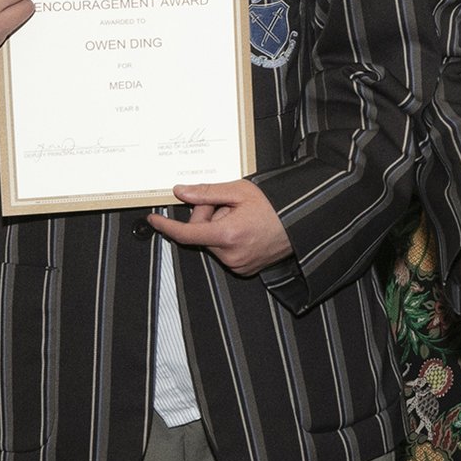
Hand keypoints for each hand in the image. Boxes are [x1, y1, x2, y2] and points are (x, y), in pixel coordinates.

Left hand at [149, 181, 294, 276]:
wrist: (305, 222)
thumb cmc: (278, 205)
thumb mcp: (240, 191)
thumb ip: (206, 193)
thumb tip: (181, 192)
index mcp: (227, 235)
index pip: (185, 233)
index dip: (166, 226)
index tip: (154, 220)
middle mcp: (231, 255)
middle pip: (201, 235)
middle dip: (208, 218)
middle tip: (227, 205)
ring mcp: (239, 265)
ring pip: (214, 244)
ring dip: (221, 229)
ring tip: (244, 218)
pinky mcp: (246, 269)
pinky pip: (226, 253)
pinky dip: (230, 241)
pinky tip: (248, 230)